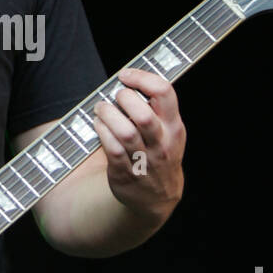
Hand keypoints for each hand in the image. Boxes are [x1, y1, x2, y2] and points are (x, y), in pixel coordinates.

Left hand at [93, 67, 185, 218]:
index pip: (164, 92)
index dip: (142, 78)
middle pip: (143, 115)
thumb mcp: (170, 131)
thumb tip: (129, 81)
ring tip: (102, 109)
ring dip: (108, 114)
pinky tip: (99, 125)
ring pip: (124, 132)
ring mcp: (144, 159)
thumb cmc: (160, 154)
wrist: (158, 196)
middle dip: (124, 98)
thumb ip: (157, 108)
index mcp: (174, 127)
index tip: (126, 75)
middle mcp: (161, 143)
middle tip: (116, 96)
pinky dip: (102, 132)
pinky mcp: (125, 172)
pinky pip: (112, 148)